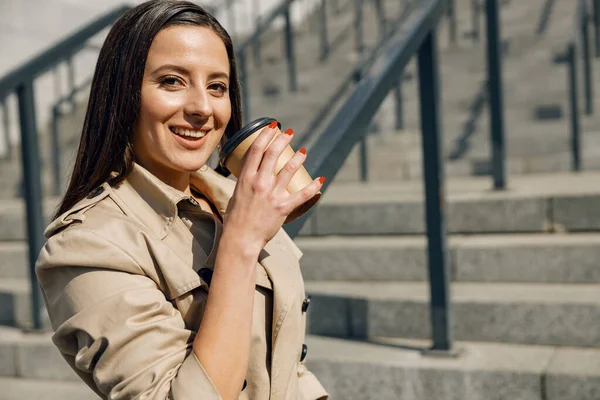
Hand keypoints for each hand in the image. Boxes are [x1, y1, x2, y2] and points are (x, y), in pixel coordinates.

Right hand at [223, 121, 323, 252]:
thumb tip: (252, 174)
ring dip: (297, 159)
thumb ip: (246, 182)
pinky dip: (313, 187)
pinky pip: (302, 195)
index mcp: (245, 178)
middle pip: (272, 154)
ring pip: (288, 170)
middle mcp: (259, 183)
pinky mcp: (282, 207)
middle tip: (290, 133)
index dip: (265, 135)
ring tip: (303, 151)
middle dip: (282, 140)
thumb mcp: (236, 194)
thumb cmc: (236, 219)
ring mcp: (271, 195)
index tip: (272, 126)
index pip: (256, 150)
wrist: (240, 238)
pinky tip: (320, 180)